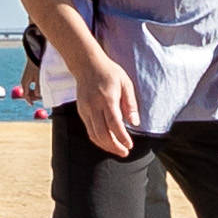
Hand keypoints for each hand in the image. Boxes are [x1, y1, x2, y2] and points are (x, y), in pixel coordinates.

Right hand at [63, 38, 144, 162]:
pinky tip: (108, 142)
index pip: (114, 123)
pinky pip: (89, 130)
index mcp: (107, 99)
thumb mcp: (126, 84)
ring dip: (106, 146)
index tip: (130, 145)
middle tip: (125, 152)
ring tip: (118, 150)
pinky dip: (98, 139)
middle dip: (114, 146)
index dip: (122, 137)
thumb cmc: (110, 73)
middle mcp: (94, 106)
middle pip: (102, 133)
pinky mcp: (81, 112)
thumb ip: (130, 104)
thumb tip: (135, 123)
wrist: (87, 65)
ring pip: (93, 135)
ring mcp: (86, 110)